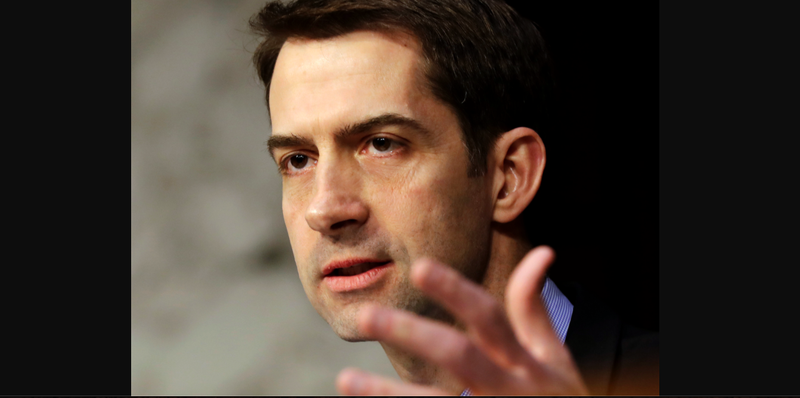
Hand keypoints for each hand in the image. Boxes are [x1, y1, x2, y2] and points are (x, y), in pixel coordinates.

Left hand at [335, 246, 587, 394]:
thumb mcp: (555, 359)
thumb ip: (534, 310)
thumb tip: (541, 253)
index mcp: (525, 361)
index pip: (489, 316)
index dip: (457, 291)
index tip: (421, 267)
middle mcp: (507, 386)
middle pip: (456, 354)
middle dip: (412, 333)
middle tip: (366, 316)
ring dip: (388, 392)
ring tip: (346, 378)